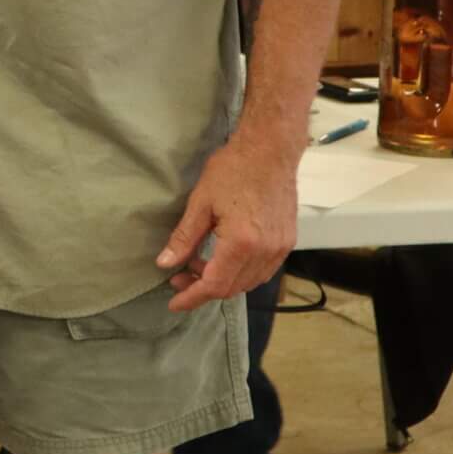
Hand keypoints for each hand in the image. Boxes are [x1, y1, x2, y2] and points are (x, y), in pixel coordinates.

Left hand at [156, 133, 298, 311]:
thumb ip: (184, 238)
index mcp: (242, 244)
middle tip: (179, 277)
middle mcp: (265, 252)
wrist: (271, 150)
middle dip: (204, 288)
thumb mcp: (201, 203)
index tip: (174, 303)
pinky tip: (223, 260)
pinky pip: (263, 270)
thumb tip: (165, 263)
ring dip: (223, 281)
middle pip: (233, 287)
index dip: (192, 297)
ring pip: (249, 282)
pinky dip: (241, 273)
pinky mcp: (287, 241)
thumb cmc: (233, 170)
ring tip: (197, 265)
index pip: (215, 284)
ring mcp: (280, 248)